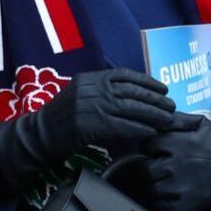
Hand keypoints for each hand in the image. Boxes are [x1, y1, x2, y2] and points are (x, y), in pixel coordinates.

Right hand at [0, 68, 174, 194]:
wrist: (39, 135)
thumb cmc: (60, 118)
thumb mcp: (78, 95)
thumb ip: (99, 91)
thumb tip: (129, 94)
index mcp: (88, 78)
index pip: (123, 75)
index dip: (146, 81)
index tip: (162, 88)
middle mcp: (91, 89)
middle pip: (130, 91)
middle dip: (154, 99)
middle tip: (171, 105)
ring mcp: (90, 106)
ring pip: (129, 108)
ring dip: (152, 114)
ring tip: (167, 119)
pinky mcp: (90, 125)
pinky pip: (121, 125)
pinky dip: (139, 128)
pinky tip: (151, 131)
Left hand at [139, 113, 210, 210]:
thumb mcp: (202, 124)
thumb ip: (179, 118)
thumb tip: (158, 115)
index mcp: (179, 144)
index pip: (147, 144)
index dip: (150, 146)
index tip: (156, 149)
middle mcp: (175, 166)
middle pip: (144, 168)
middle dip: (147, 165)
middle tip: (156, 164)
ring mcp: (178, 188)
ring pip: (149, 187)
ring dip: (153, 183)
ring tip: (162, 179)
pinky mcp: (183, 205)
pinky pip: (159, 206)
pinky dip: (159, 201)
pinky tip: (167, 193)